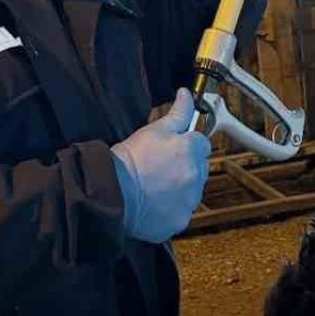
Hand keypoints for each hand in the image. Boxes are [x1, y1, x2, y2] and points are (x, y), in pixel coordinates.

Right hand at [110, 89, 211, 242]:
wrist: (112, 193)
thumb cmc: (129, 159)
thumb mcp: (152, 130)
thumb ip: (177, 113)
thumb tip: (186, 94)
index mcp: (191, 150)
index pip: (202, 142)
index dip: (187, 144)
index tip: (173, 148)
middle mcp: (196, 176)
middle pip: (201, 167)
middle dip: (187, 165)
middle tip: (162, 166)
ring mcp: (189, 200)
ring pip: (193, 190)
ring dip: (182, 187)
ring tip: (156, 186)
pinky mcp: (180, 220)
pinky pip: (182, 212)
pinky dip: (173, 208)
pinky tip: (155, 203)